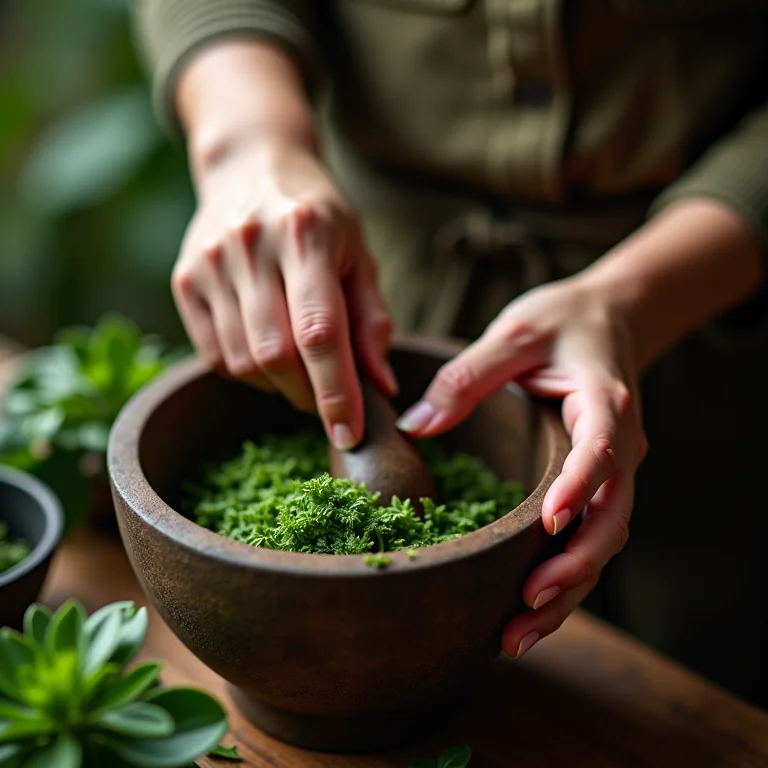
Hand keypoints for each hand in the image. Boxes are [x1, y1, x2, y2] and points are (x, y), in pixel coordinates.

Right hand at [171, 137, 395, 448]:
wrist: (250, 164)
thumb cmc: (319, 216)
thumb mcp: (359, 255)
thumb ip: (371, 321)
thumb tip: (380, 387)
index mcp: (307, 235)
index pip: (320, 332)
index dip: (336, 392)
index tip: (350, 434)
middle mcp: (251, 246)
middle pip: (275, 355)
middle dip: (308, 395)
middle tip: (328, 400)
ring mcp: (210, 263)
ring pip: (243, 361)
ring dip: (278, 387)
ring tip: (300, 372)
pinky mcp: (185, 280)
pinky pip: (215, 355)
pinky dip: (247, 373)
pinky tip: (268, 356)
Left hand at [396, 278, 647, 656]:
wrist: (609, 317)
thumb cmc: (564, 321)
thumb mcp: (514, 332)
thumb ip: (467, 376)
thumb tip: (415, 425)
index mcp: (604, 405)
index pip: (599, 454)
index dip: (578, 489)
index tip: (549, 523)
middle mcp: (620, 447)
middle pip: (610, 522)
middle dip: (571, 569)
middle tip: (525, 606)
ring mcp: (613, 471)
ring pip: (602, 543)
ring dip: (568, 590)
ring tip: (519, 632)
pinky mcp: (596, 484)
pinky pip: (588, 537)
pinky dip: (565, 575)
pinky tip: (531, 607)